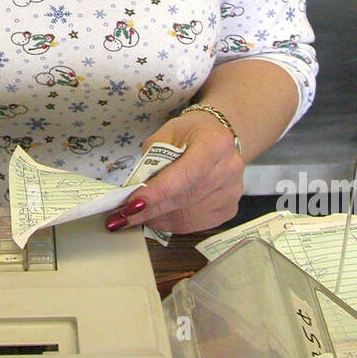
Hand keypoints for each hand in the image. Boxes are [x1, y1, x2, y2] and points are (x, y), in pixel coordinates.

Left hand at [105, 112, 243, 235]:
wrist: (217, 137)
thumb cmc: (190, 133)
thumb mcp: (166, 134)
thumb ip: (152, 159)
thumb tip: (136, 189)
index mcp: (215, 143)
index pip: (184, 175)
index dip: (156, 193)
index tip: (130, 205)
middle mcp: (229, 168)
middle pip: (185, 198)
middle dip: (150, 209)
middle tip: (124, 216)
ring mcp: (232, 191)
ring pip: (188, 216)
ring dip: (158, 218)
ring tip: (138, 215)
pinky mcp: (230, 208)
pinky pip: (195, 224)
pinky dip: (172, 223)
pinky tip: (158, 216)